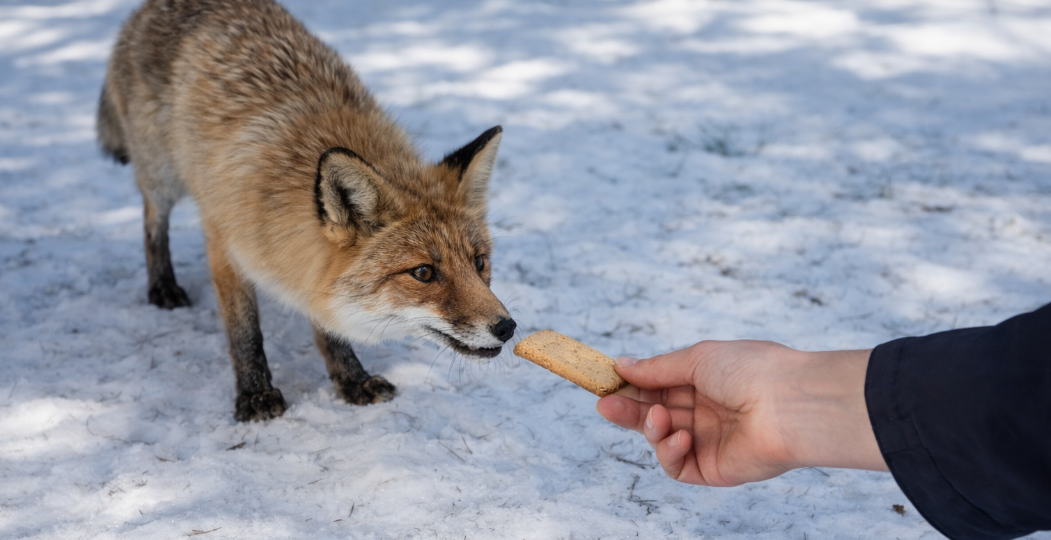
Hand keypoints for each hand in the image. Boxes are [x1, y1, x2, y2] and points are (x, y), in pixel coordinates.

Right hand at [596, 340, 886, 486]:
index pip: (660, 385)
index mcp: (707, 380)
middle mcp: (707, 411)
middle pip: (655, 413)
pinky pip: (677, 465)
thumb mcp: (696, 358)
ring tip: (659, 418)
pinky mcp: (713, 469)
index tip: (606, 381)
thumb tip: (622, 365)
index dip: (633, 385)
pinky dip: (670, 452)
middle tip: (604, 405)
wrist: (790, 404)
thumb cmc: (751, 370)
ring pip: (661, 439)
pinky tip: (681, 436)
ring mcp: (709, 441)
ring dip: (651, 428)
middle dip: (629, 410)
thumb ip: (657, 368)